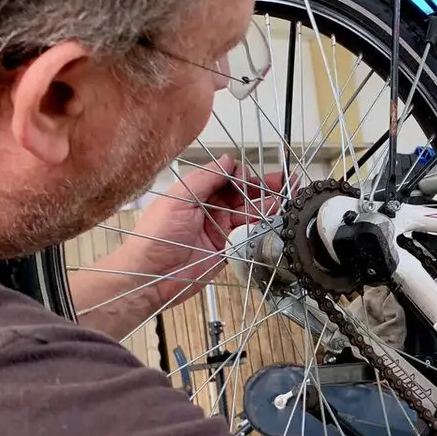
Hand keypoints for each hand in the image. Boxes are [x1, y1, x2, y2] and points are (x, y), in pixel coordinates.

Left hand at [72, 157, 284, 337]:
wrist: (149, 276)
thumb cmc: (154, 237)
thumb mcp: (179, 198)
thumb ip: (206, 178)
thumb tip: (227, 160)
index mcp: (196, 193)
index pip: (228, 177)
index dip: (242, 175)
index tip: (251, 178)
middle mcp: (210, 210)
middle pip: (243, 194)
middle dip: (264, 187)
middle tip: (285, 182)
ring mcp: (219, 230)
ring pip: (249, 213)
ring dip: (268, 206)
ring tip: (287, 199)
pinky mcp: (226, 250)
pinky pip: (249, 236)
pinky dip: (263, 228)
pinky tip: (275, 221)